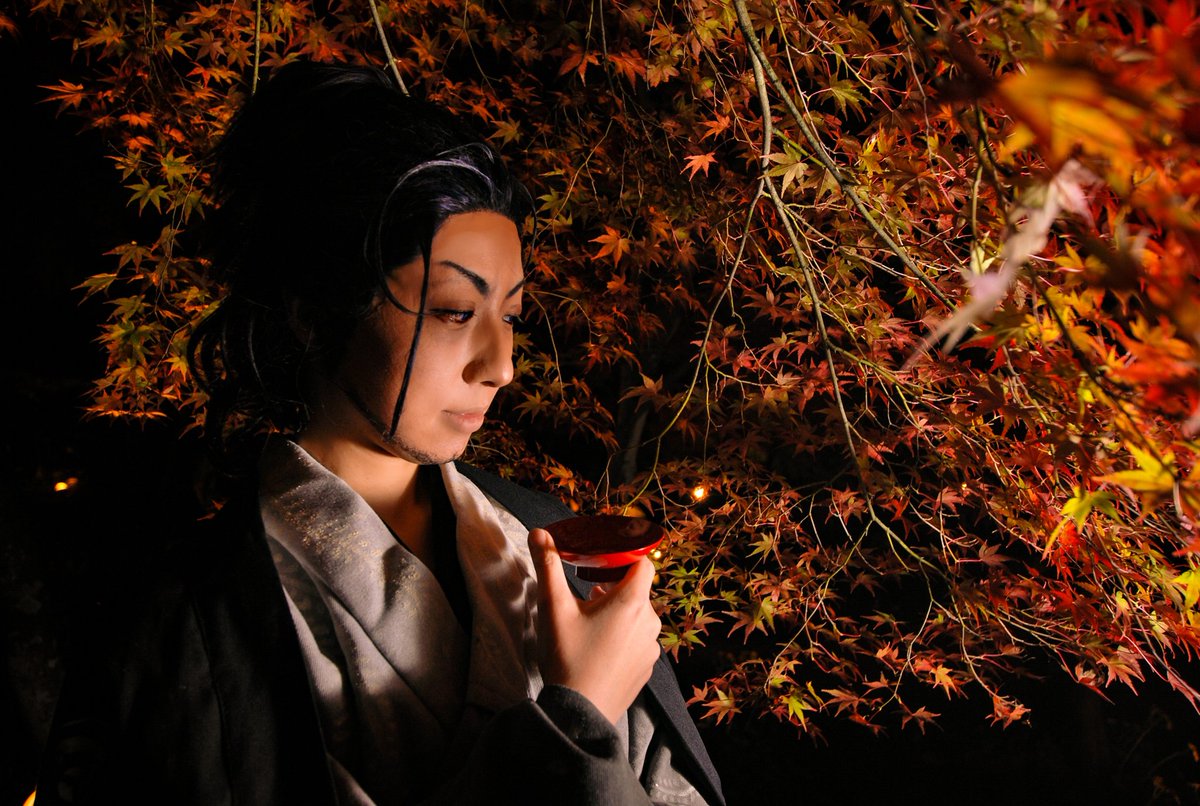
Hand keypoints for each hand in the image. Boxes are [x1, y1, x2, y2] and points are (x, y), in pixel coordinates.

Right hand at [528, 528, 661, 724]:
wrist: (579, 714)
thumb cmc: (568, 658)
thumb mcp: (553, 608)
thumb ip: (547, 566)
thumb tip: (539, 533)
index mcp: (632, 602)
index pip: (643, 562)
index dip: (624, 557)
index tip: (602, 562)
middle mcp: (649, 622)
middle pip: (638, 591)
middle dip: (614, 588)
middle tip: (587, 595)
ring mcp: (650, 648)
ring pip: (638, 617)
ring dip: (618, 613)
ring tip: (589, 623)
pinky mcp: (646, 669)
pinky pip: (638, 641)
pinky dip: (622, 637)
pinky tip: (598, 648)